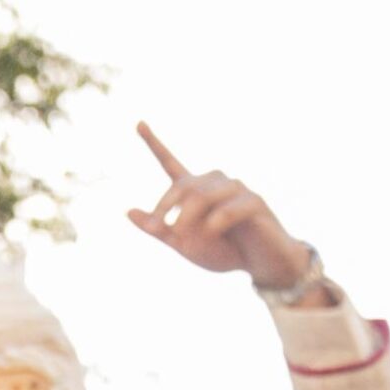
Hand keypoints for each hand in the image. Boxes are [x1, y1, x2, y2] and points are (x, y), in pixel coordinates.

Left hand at [126, 125, 324, 297]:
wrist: (262, 266)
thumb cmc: (226, 252)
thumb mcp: (186, 246)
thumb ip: (160, 230)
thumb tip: (128, 211)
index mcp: (196, 192)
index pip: (171, 163)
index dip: (154, 144)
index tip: (138, 123)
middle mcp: (215, 184)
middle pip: (184, 186)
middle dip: (166, 205)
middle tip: (158, 227)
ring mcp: (237, 190)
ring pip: (204, 195)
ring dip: (189, 217)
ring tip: (183, 238)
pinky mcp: (256, 202)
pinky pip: (231, 207)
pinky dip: (217, 220)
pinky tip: (212, 231)